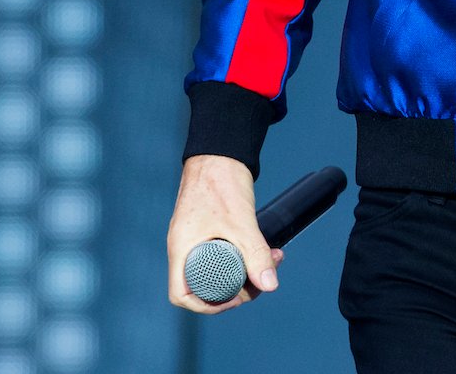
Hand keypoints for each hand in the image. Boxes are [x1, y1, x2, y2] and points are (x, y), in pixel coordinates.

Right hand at [167, 154, 284, 311]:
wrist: (220, 151)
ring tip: (273, 259)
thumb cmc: (221, 181)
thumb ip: (255, 253)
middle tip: (264, 279)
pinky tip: (265, 250)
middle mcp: (184, 247)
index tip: (235, 299)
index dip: (207, 305)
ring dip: (246, 270)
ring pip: (218, 268)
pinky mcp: (208, 229)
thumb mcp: (242, 223)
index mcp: (182, 249)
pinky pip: (222, 253)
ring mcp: (195, 237)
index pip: (182, 294)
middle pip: (204, 285)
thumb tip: (270, 285)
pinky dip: (243, 255)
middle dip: (236, 287)